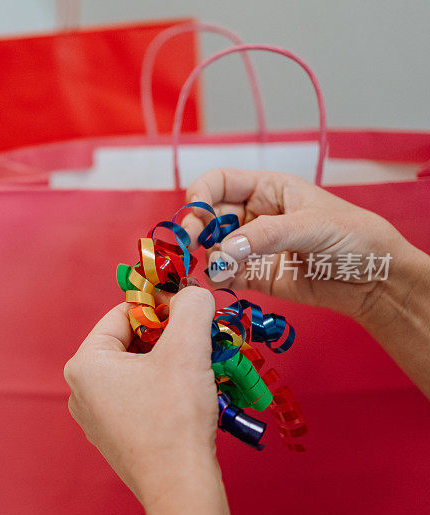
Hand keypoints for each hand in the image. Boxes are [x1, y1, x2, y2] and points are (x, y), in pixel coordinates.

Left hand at [64, 287, 231, 514]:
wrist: (180, 486)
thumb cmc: (175, 418)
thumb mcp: (187, 347)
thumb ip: (191, 306)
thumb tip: (192, 291)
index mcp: (85, 363)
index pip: (123, 313)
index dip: (159, 305)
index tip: (189, 307)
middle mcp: (81, 389)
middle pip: (130, 342)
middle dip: (167, 337)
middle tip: (199, 338)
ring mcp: (95, 416)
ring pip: (137, 370)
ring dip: (169, 362)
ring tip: (199, 366)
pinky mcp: (114, 436)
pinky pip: (138, 397)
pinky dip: (164, 388)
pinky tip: (189, 395)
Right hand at [182, 168, 412, 322]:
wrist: (374, 281)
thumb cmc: (353, 238)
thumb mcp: (313, 226)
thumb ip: (268, 235)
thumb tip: (224, 250)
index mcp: (267, 189)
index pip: (220, 182)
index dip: (201, 193)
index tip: (195, 212)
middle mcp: (253, 215)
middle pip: (208, 216)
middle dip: (194, 228)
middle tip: (189, 244)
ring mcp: (250, 247)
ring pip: (211, 247)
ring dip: (206, 256)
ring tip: (217, 269)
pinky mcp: (253, 276)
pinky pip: (223, 275)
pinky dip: (215, 280)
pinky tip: (220, 282)